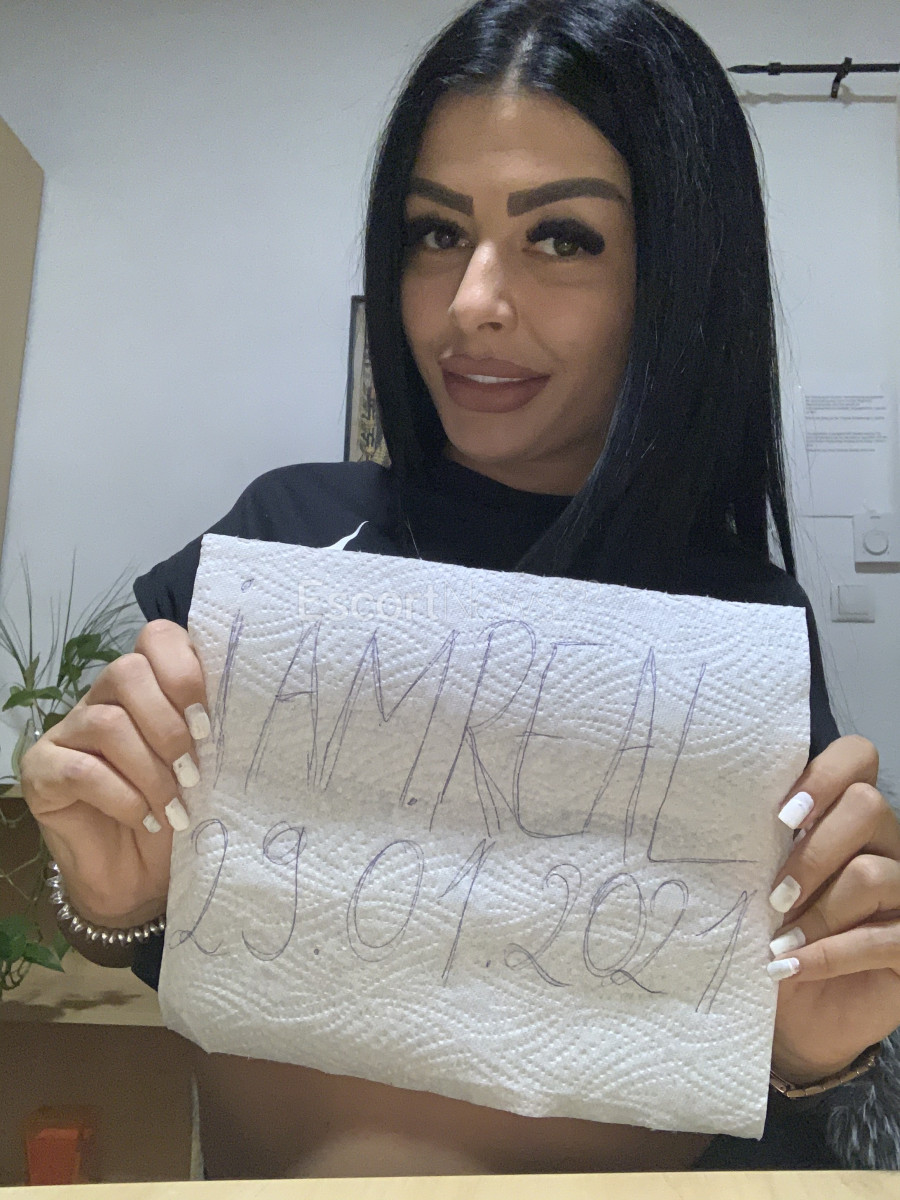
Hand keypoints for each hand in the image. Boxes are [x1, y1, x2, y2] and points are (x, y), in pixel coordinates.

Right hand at [20, 620, 207, 927]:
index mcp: (147, 685)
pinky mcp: (42, 771)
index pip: (158, 638)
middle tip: (194, 769)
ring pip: (107, 723)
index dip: (184, 671)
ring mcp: (67, 732)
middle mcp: (102, 698)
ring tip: (175, 805)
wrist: (140, 878)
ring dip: (150, 769)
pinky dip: (122, 796)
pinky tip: (144, 818)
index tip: (208, 722)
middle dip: (168, 723)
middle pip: (126, 671)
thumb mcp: (205, 765)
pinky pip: (81, 770)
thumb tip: (249, 706)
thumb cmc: (178, 812)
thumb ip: (211, 728)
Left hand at [768, 735, 899, 1082]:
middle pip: (868, 807)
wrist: (794, 1016)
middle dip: (813, 852)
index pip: (856, 757)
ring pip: (872, 873)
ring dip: (817, 911)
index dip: (825, 775)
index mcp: (843, 815)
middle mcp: (884, 842)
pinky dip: (829, 954)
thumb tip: (713, 820)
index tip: (782, 815)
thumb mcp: (759, 886)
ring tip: (777, 939)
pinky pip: (884, 937)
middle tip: (773, 894)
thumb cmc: (771, 934)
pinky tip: (791, 967)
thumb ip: (758, 847)